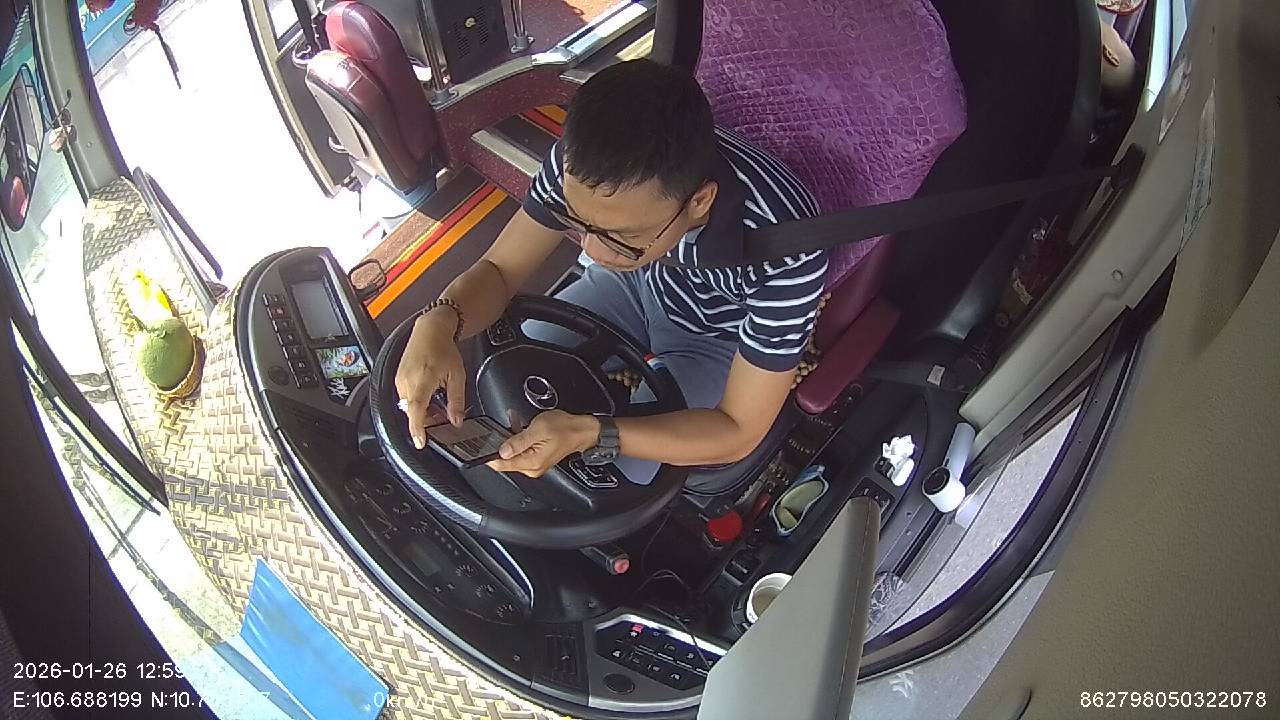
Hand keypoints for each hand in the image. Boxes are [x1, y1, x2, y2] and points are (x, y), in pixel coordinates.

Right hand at [394, 310, 465, 448]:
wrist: (430, 330)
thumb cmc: (443, 348)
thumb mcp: (457, 375)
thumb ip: (456, 401)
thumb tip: (456, 420)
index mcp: (422, 380)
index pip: (416, 410)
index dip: (417, 428)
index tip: (420, 442)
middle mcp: (406, 381)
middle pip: (413, 411)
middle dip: (426, 420)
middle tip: (442, 419)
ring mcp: (400, 380)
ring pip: (409, 406)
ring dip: (422, 411)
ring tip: (438, 405)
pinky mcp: (398, 378)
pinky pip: (406, 397)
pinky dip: (417, 402)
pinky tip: (429, 396)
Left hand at [487, 410, 600, 476]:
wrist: (582, 430)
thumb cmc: (565, 428)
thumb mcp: (538, 430)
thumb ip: (518, 441)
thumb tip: (501, 451)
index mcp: (531, 463)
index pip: (501, 465)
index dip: (490, 454)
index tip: (484, 444)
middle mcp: (532, 468)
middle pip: (506, 459)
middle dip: (503, 442)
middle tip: (505, 426)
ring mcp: (534, 464)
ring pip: (513, 453)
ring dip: (511, 438)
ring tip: (515, 422)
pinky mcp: (537, 459)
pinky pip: (522, 451)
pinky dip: (519, 439)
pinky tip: (520, 427)